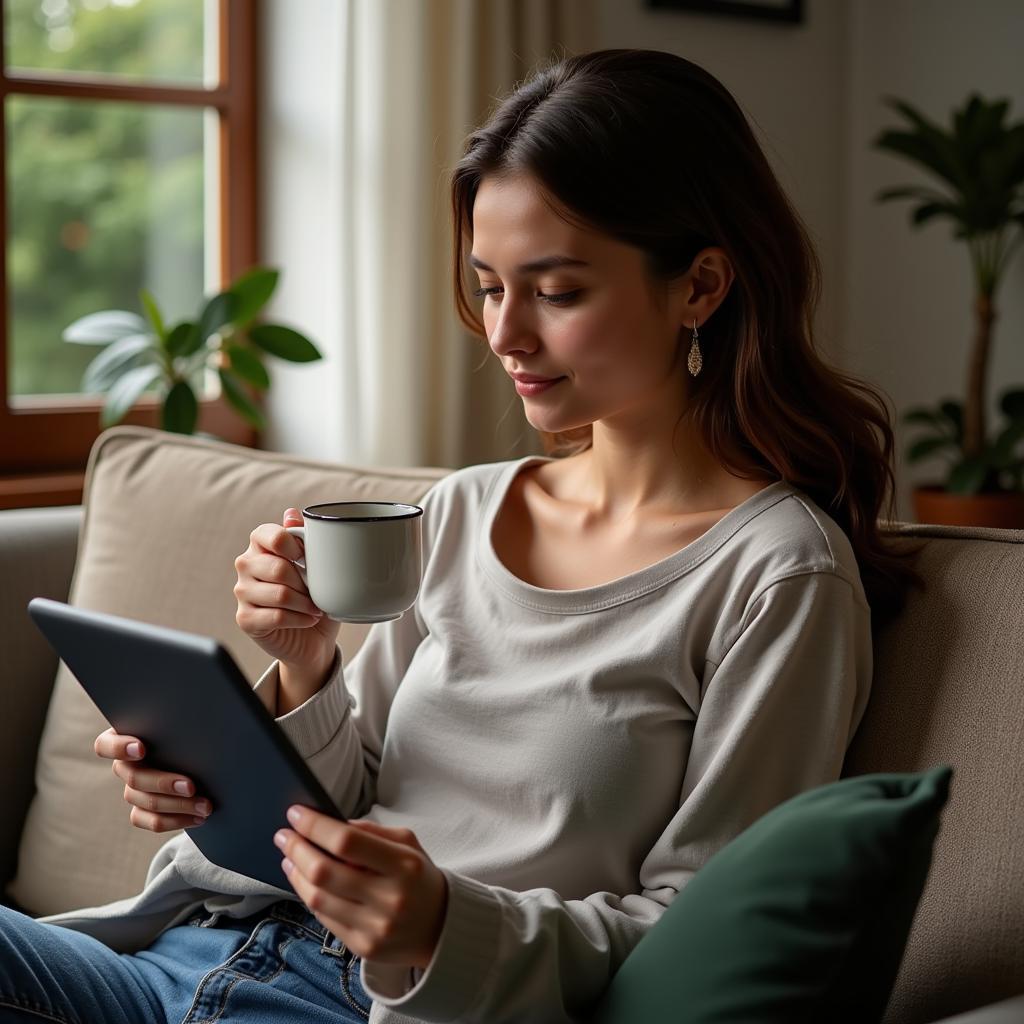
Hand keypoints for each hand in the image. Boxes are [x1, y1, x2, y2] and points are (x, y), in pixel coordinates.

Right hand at [94, 727, 211, 831]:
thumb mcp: (187, 722)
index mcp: (128, 738)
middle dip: (163, 783)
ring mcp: (133, 789)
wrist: (204, 755)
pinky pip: (151, 821)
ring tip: (205, 805)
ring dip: (178, 805)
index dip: (119, 748)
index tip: (141, 749)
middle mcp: (126, 765)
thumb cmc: (193, 729)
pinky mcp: (143, 810)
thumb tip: (199, 717)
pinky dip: (176, 821)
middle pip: (133, 778)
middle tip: (191, 786)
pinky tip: (198, 817)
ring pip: (145, 802)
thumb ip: (183, 720)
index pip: (106, 745)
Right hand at [234, 508, 340, 674]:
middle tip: (318, 591)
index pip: (269, 535)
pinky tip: (309, 619)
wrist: (312, 636)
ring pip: (279, 594)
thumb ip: (306, 539)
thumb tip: (292, 513)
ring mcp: (242, 591)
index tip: (309, 559)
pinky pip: (276, 616)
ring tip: (316, 607)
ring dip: (306, 603)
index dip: (294, 547)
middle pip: (278, 568)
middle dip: (306, 583)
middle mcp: (246, 564)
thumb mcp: (318, 565)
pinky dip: (300, 619)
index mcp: (260, 543)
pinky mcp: (245, 618)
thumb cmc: (315, 594)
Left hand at [274, 807, 448, 969]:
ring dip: (296, 874)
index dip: (315, 826)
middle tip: (284, 835)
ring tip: (289, 857)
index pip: (348, 842)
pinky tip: (303, 881)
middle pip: (326, 871)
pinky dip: (309, 896)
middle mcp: (389, 899)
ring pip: (318, 898)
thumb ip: (372, 831)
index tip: (296, 813)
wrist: (441, 927)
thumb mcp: (408, 844)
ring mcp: (375, 927)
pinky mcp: (363, 947)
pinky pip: (324, 919)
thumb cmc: (419, 877)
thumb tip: (332, 824)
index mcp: (404, 866)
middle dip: (297, 849)